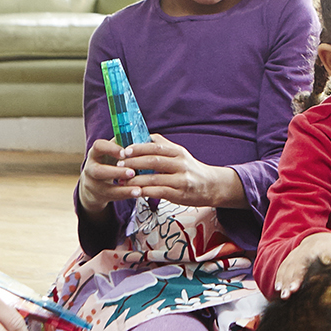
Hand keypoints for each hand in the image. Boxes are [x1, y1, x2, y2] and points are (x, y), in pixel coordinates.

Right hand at [77, 138, 142, 212]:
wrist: (94, 183)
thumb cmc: (109, 162)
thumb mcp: (112, 152)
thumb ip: (124, 145)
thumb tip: (144, 138)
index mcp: (95, 153)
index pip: (98, 146)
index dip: (110, 148)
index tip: (124, 152)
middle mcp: (90, 168)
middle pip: (98, 171)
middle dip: (115, 172)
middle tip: (132, 172)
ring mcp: (92, 184)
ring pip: (105, 188)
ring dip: (123, 189)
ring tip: (138, 189)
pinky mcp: (98, 196)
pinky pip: (112, 197)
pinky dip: (125, 195)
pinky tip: (137, 193)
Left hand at [115, 135, 241, 206]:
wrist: (211, 186)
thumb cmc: (190, 169)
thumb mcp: (179, 153)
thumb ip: (162, 146)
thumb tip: (143, 136)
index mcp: (177, 151)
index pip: (155, 147)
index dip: (138, 148)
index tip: (123, 151)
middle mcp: (180, 163)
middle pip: (153, 161)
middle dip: (133, 163)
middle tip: (118, 166)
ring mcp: (181, 179)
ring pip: (154, 178)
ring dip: (136, 180)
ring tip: (122, 181)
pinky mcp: (180, 194)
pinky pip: (159, 192)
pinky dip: (145, 192)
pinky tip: (135, 192)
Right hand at [275, 231, 330, 296]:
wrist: (326, 240)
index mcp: (317, 249)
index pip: (304, 262)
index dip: (298, 275)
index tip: (295, 288)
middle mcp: (303, 250)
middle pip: (294, 266)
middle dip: (290, 280)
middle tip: (287, 295)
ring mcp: (296, 254)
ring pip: (287, 267)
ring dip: (284, 281)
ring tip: (283, 295)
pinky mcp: (291, 259)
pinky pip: (283, 267)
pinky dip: (280, 278)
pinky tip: (278, 288)